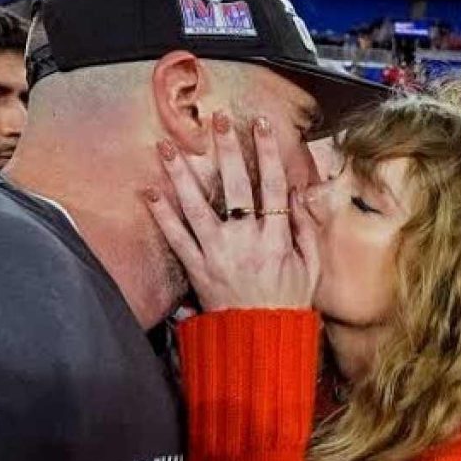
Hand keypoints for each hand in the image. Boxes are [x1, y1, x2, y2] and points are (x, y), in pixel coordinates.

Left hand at [146, 112, 318, 310]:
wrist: (260, 340)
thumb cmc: (287, 303)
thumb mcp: (311, 267)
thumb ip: (306, 229)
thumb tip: (301, 193)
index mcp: (277, 239)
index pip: (273, 186)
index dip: (267, 152)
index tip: (259, 124)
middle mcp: (246, 242)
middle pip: (236, 187)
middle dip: (227, 150)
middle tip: (217, 119)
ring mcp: (218, 255)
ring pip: (198, 207)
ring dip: (181, 175)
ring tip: (168, 147)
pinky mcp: (197, 270)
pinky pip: (177, 239)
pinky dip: (162, 216)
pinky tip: (149, 193)